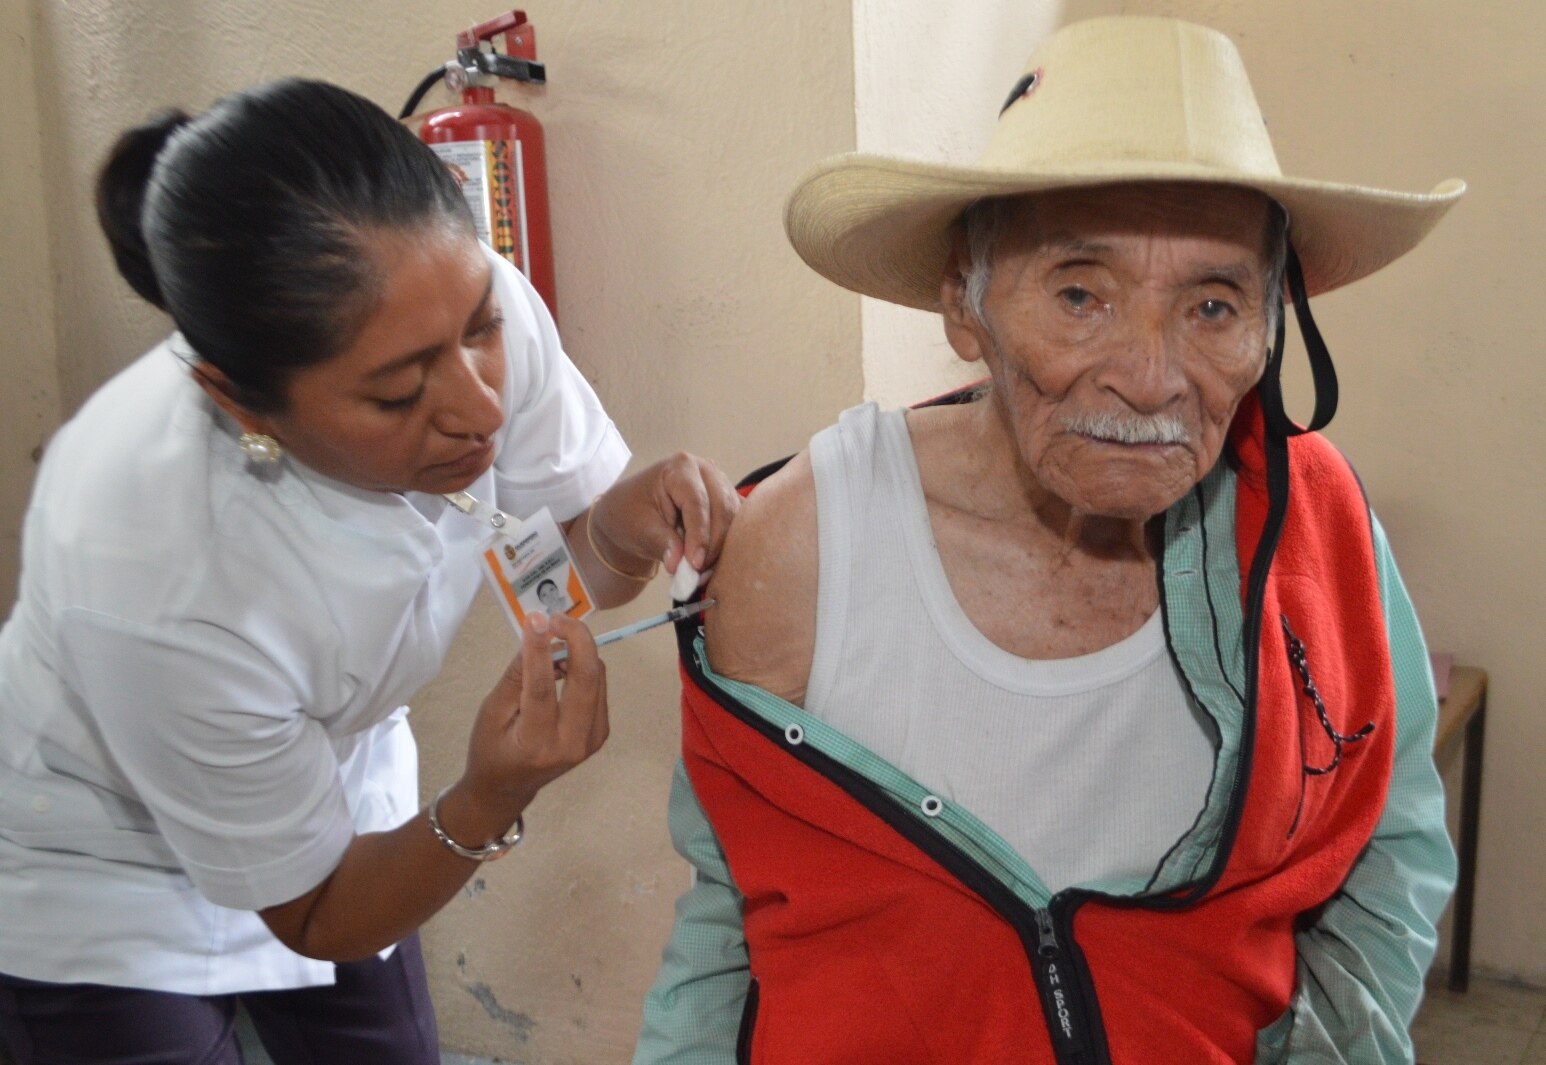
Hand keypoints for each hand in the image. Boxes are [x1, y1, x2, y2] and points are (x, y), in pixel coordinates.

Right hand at [456, 611, 609, 828]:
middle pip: (587, 678)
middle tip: (556, 618)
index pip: (542, 687)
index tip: (537, 619)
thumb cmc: (491, 749)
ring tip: (552, 642)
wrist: (508, 787)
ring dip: (578, 651)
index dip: (540, 649)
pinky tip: (561, 666)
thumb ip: (516, 676)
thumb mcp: (492, 712)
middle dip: (577, 639)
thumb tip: (538, 636)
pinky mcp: (600, 732)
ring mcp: (592, 740)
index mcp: (537, 743)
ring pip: (597, 677)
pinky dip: (582, 667)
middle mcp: (572, 744)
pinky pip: (598, 686)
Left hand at [595, 452, 740, 580]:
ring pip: (734, 520)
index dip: (699, 536)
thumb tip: (680, 564)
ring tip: (701, 572)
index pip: (697, 503)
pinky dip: (728, 546)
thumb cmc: (631, 513)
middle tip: (698, 574)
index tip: (695, 565)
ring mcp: (721, 484)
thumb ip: (662, 543)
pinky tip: (712, 564)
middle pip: (722, 510)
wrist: (632, 512)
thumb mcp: (639, 528)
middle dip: (712, 546)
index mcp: (681, 466)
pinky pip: (738, 526)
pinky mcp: (728, 502)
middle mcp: (707, 470)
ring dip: (722, 549)